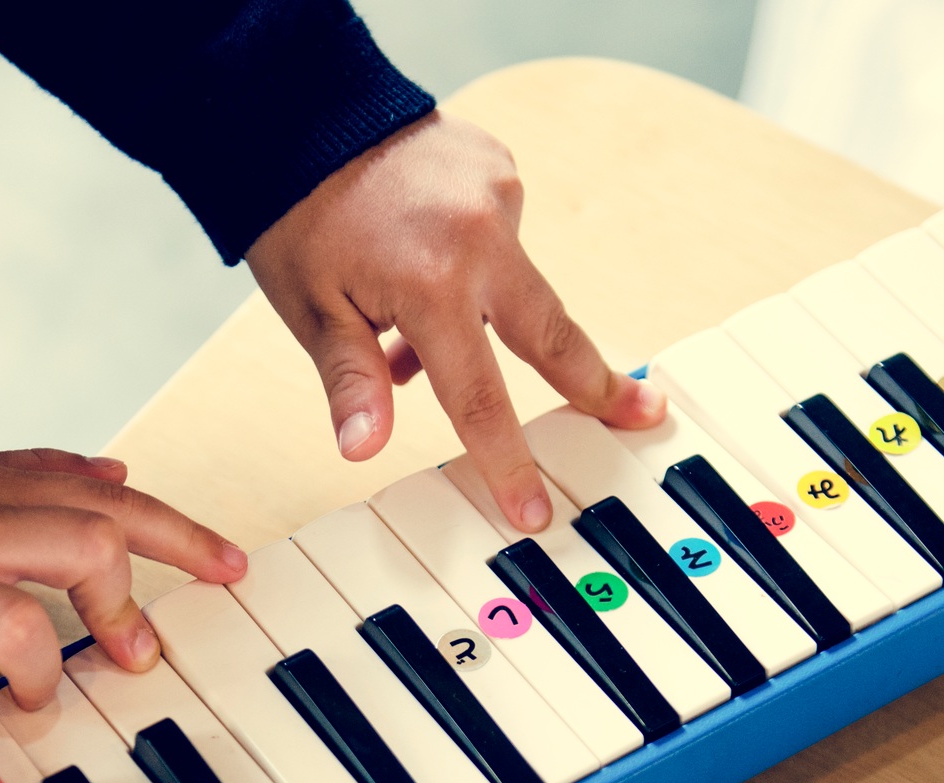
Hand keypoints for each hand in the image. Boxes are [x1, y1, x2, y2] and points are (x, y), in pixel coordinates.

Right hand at [0, 442, 244, 782]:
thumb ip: (38, 471)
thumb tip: (118, 472)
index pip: (110, 504)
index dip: (181, 536)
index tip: (234, 570)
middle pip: (83, 545)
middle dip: (122, 605)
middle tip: (130, 656)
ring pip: (17, 622)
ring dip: (46, 675)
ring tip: (38, 703)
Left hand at [245, 111, 664, 531]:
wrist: (303, 111)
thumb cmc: (298, 216)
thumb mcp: (310, 310)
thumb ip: (351, 381)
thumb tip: (364, 448)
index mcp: (432, 284)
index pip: (479, 400)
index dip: (508, 462)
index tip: (535, 510)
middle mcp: (481, 239)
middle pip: (552, 335)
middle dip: (597, 383)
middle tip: (644, 412)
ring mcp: (499, 196)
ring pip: (517, 286)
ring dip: (482, 319)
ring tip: (402, 322)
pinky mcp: (500, 169)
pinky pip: (500, 239)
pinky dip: (470, 265)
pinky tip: (418, 254)